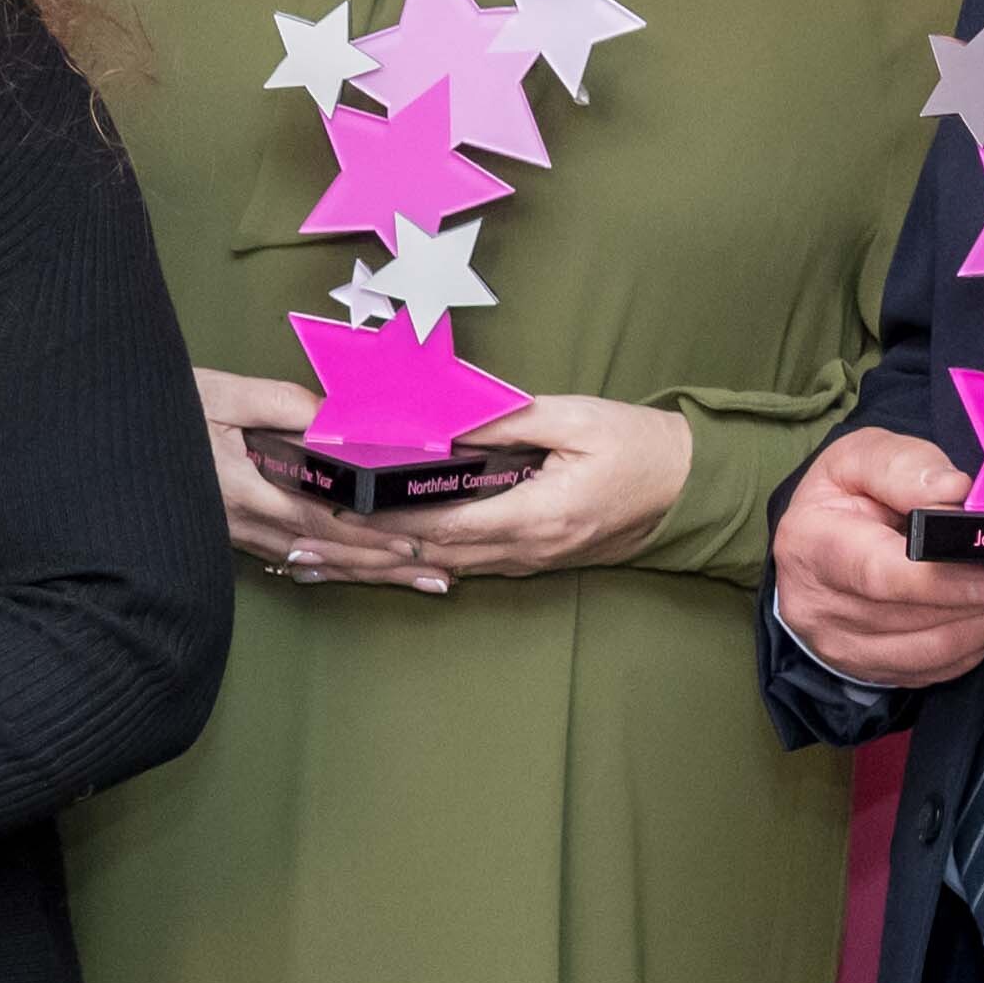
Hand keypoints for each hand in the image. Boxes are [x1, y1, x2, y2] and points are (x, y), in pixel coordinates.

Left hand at [215, 377, 694, 593]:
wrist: (688, 490)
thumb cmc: (638, 444)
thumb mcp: (576, 416)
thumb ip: (508, 418)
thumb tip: (443, 416)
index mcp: (538, 514)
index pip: (442, 521)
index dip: (383, 516)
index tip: (332, 503)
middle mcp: (525, 549)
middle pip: (426, 554)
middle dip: (359, 550)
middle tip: (295, 539)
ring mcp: (525, 562)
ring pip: (435, 566)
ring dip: (373, 565)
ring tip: (312, 561)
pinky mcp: (525, 560)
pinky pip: (458, 565)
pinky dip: (408, 562)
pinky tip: (369, 563)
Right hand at [770, 425, 983, 690]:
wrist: (817, 540)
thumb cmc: (847, 493)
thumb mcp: (863, 456)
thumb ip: (905, 466)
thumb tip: (955, 490)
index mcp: (813, 545)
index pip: (885, 576)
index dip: (951, 580)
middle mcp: (818, 607)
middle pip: (918, 617)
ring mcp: (841, 647)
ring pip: (935, 649)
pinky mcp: (868, 671)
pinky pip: (939, 668)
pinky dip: (976, 640)